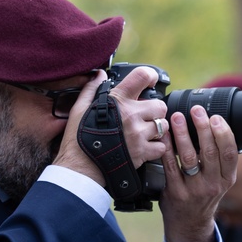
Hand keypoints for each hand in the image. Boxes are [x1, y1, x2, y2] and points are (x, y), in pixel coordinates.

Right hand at [51, 67, 170, 186]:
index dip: (150, 76)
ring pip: (163, 126)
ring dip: (157, 129)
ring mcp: (138, 135)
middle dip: (155, 110)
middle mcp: (131, 115)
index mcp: (118, 100)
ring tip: (144, 133)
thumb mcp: (79, 109)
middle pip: (160, 105)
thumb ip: (91, 89)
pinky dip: (156, 147)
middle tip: (145, 116)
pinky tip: (145, 147)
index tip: (150, 81)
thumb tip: (99, 75)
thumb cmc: (78, 139)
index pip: (142, 76)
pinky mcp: (142, 153)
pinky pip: (161, 146)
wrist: (80, 167)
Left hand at [158, 105, 238, 241]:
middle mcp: (213, 185)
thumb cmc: (203, 194)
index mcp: (226, 178)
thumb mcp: (219, 180)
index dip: (224, 133)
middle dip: (203, 127)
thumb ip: (219, 158)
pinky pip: (169, 166)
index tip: (216, 117)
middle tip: (196, 110)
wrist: (189, 224)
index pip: (230, 153)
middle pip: (210, 152)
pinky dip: (166, 148)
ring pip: (188, 158)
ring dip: (183, 134)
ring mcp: (193, 190)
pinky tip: (164, 135)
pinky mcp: (175, 192)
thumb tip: (215, 124)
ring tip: (177, 117)